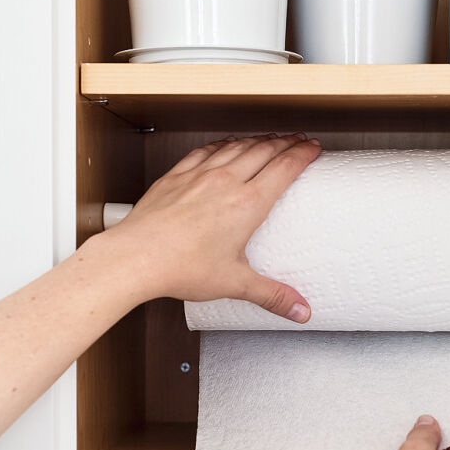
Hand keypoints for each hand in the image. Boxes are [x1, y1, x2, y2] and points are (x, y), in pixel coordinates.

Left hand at [93, 133, 321, 318]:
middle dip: (286, 142)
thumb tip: (299, 310)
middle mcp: (226, 182)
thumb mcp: (234, 283)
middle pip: (264, 151)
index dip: (303, 154)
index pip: (284, 168)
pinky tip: (225, 145)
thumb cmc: (180, 267)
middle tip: (298, 139)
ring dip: (257, 140)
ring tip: (269, 139)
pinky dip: (222, 144)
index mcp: (247, 204)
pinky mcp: (177, 176)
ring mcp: (199, 175)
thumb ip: (271, 295)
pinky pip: (205, 151)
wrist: (135, 257)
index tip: (313, 148)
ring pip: (236, 147)